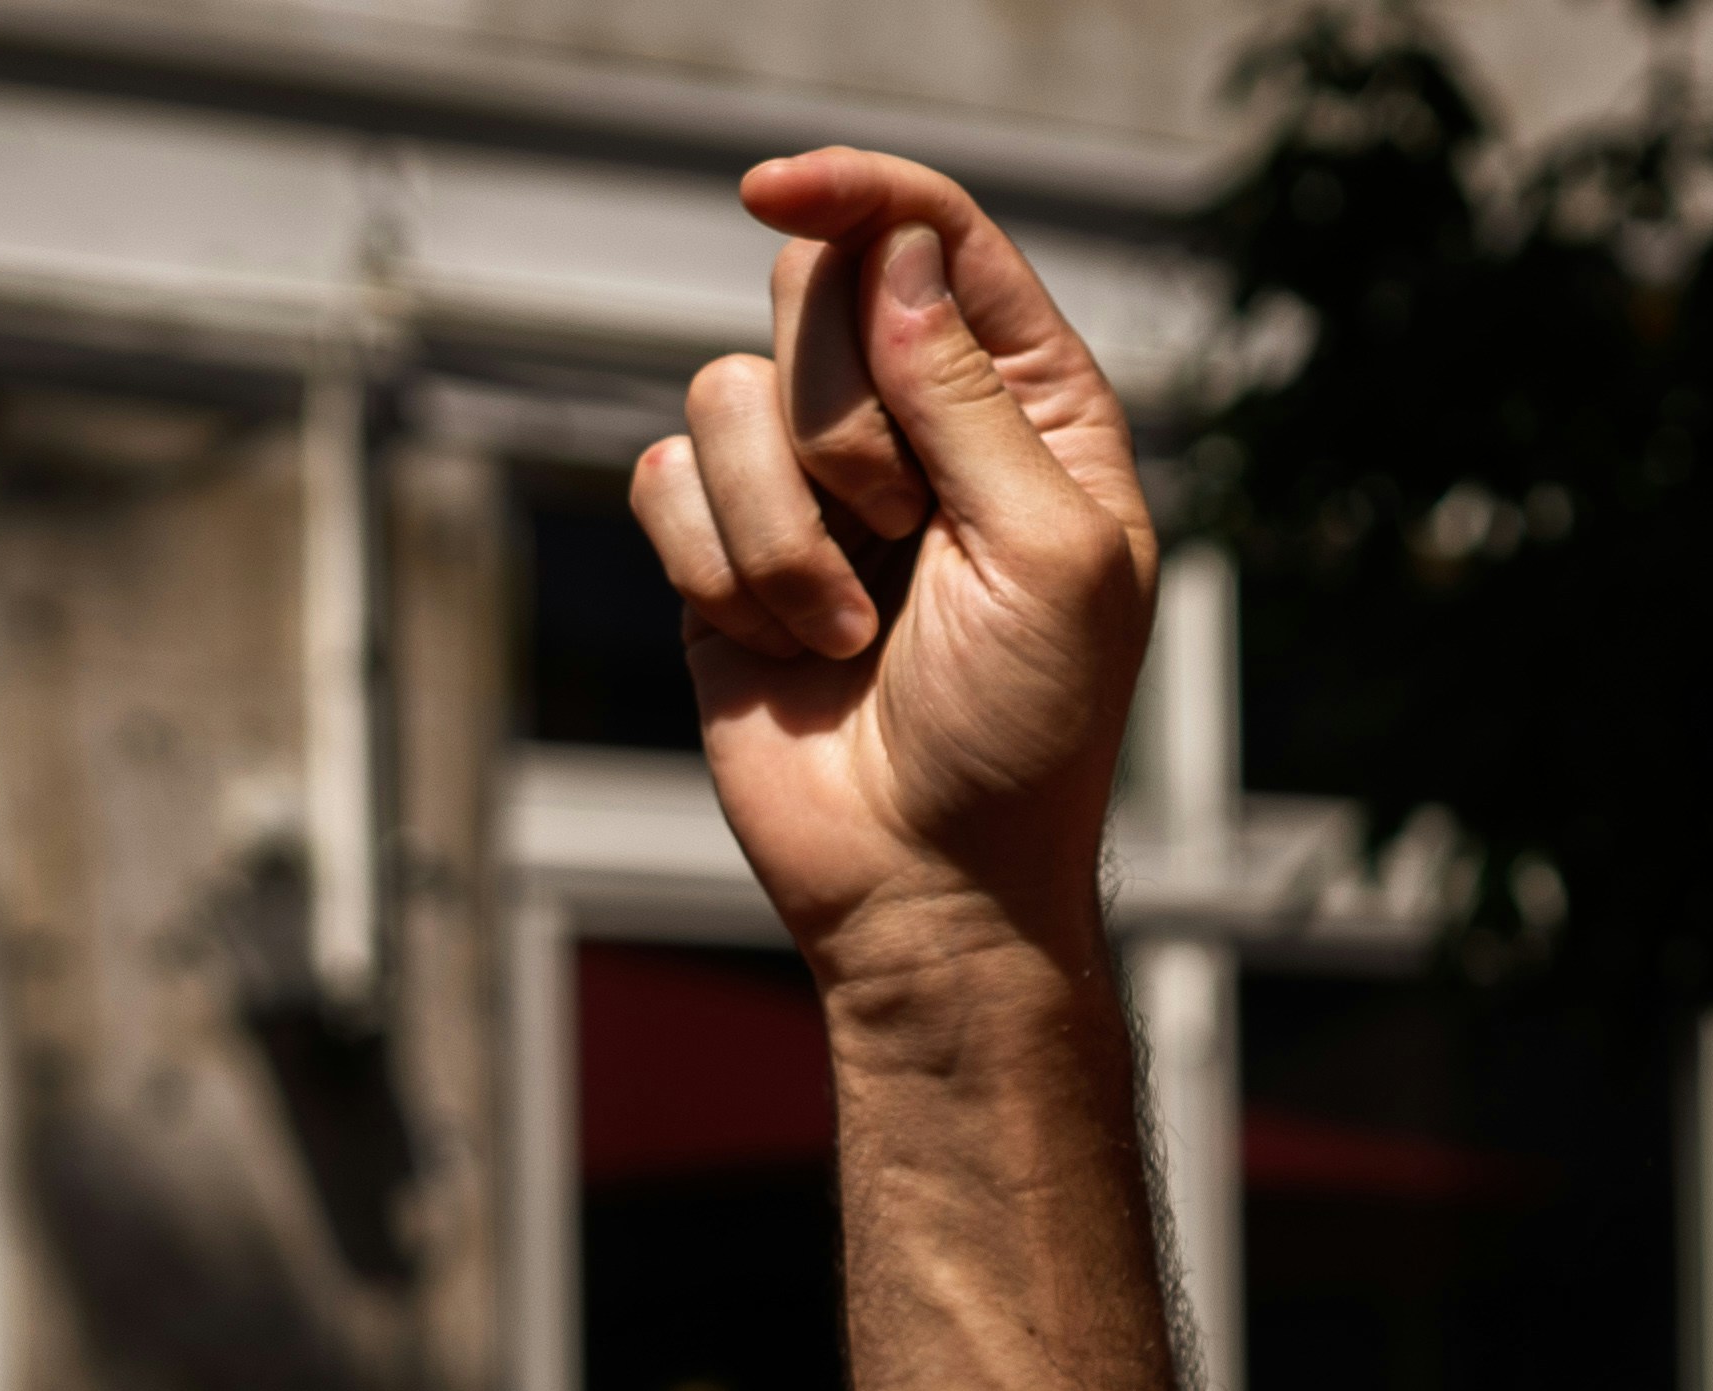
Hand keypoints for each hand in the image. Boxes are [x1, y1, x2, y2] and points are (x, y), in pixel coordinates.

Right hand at [635, 154, 1157, 984]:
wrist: (930, 881)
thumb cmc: (1024, 733)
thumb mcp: (1048, 557)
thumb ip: (975, 397)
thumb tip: (895, 254)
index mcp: (1032, 410)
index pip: (940, 240)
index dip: (859, 195)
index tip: (774, 188)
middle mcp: (918, 423)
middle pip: (814, 290)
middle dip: (842, 421)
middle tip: (904, 535)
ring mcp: (812, 482)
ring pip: (727, 389)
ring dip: (785, 529)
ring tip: (852, 632)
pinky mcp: (724, 546)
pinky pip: (665, 476)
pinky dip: (723, 571)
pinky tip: (789, 648)